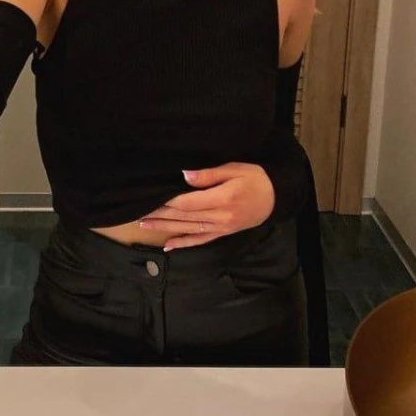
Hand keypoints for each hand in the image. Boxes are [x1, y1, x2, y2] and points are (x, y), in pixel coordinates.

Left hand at [138, 164, 275, 250]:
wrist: (276, 198)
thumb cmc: (255, 178)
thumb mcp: (234, 169)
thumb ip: (208, 174)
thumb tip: (184, 175)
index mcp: (222, 199)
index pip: (188, 203)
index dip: (168, 202)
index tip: (150, 199)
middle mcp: (220, 217)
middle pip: (184, 217)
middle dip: (160, 216)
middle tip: (139, 214)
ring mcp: (221, 228)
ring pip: (188, 229)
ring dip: (166, 228)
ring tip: (145, 225)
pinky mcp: (223, 233)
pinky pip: (201, 240)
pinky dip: (184, 243)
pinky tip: (169, 246)